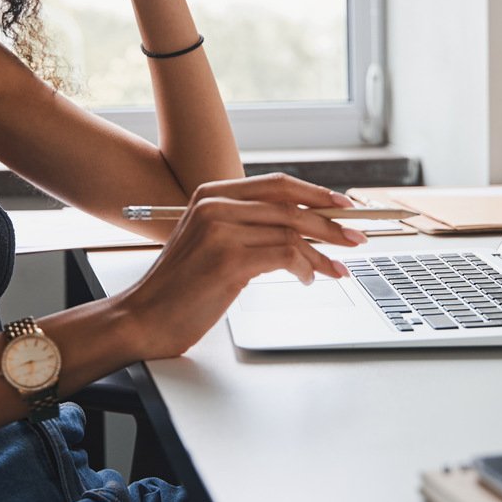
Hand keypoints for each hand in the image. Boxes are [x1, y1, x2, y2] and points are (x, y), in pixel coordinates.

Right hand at [117, 173, 369, 359]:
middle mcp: (215, 206)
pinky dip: (305, 268)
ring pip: (292, 232)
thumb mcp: (210, 242)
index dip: (316, 193)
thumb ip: (245, 226)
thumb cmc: (180, 288)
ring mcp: (221, 231)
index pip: (278, 184)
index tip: (343, 206)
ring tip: (335, 268)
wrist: (145, 317)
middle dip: (331, 222)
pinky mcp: (229, 259)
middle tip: (356, 237)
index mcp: (211, 195)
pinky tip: (308, 279)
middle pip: (291, 205)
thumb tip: (301, 226)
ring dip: (322, 253)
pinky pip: (285, 255)